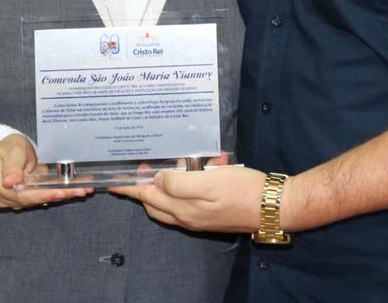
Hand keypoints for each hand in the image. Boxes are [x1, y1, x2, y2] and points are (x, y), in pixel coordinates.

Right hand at [0, 133, 92, 210]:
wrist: (5, 150)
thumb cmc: (8, 147)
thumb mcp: (11, 151)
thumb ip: (11, 166)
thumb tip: (9, 183)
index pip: (22, 195)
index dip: (43, 194)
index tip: (61, 192)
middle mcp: (6, 197)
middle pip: (35, 199)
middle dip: (59, 195)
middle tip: (81, 191)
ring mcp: (16, 199)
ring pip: (41, 199)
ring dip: (64, 194)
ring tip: (83, 189)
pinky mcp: (27, 196)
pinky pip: (44, 195)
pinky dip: (60, 192)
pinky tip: (76, 189)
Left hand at [110, 164, 264, 232]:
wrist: (273, 207)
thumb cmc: (244, 190)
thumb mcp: (211, 181)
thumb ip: (180, 183)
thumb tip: (158, 180)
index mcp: (184, 208)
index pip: (148, 197)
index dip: (130, 188)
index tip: (113, 182)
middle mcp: (187, 218)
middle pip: (155, 204)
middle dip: (144, 188)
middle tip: (142, 167)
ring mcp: (199, 220)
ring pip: (169, 206)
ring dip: (164, 188)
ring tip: (168, 167)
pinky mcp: (210, 217)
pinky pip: (186, 204)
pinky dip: (183, 190)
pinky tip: (197, 172)